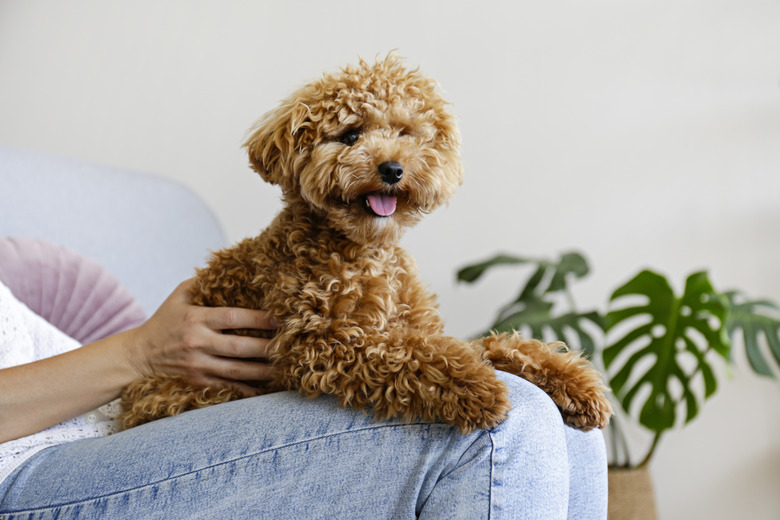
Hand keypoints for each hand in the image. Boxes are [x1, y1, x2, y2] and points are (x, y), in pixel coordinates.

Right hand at [124, 279, 276, 394]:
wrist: (138, 356)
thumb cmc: (164, 320)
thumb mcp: (179, 296)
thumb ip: (203, 282)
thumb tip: (230, 267)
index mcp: (195, 319)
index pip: (232, 318)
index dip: (258, 319)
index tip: (280, 318)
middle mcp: (197, 343)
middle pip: (239, 347)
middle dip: (267, 347)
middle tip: (291, 346)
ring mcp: (198, 366)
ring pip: (237, 371)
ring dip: (264, 371)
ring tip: (285, 368)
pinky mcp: (198, 383)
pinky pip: (228, 389)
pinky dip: (249, 391)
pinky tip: (267, 388)